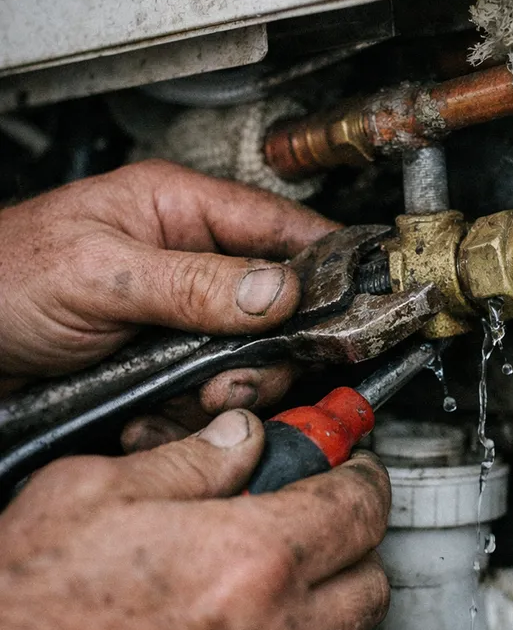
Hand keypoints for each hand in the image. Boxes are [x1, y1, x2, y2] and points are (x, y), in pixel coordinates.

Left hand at [0, 159, 336, 415]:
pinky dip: (196, 418)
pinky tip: (158, 415)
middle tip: (238, 378)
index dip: (328, 262)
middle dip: (268, 353)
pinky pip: (215, 397)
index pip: (283, 226)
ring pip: (253, 362)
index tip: (360, 300)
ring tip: (190, 399)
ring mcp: (186, 321)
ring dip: (231, 392)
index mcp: (182, 212)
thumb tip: (278, 291)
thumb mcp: (99, 272)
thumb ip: (193, 282)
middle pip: (282, 309)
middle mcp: (195, 266)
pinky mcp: (172, 368)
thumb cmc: (2, 278)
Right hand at [0, 410, 389, 629]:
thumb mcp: (96, 494)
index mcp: (253, 561)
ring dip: (322, 603)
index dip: (364, 475)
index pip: (361, 505)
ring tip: (267, 583)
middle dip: (356, 541)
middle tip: (320, 522)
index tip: (354, 468)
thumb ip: (192, 459)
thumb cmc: (22, 614)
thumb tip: (241, 437)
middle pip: (372, 579)